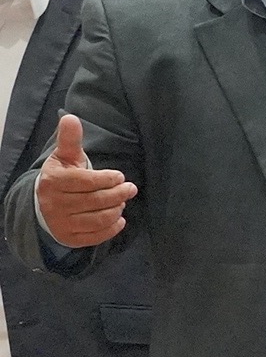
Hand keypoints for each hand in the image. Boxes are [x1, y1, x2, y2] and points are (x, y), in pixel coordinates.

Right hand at [34, 114, 134, 247]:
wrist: (42, 204)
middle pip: (96, 201)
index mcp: (53, 181)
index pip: (88, 182)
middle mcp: (54, 204)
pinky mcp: (69, 238)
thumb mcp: (65, 157)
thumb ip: (70, 140)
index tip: (119, 176)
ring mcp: (61, 223)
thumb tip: (71, 118)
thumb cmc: (62, 176)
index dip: (108, 179)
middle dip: (118, 194)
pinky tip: (120, 219)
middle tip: (130, 189)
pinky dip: (112, 228)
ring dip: (117, 210)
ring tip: (122, 202)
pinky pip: (96, 236)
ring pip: (98, 219)